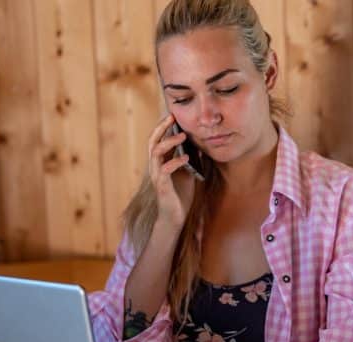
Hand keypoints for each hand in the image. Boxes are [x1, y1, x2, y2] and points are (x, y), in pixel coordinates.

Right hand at [147, 113, 197, 230]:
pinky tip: (186, 158)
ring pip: (156, 152)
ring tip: (183, 136)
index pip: (158, 138)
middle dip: (161, 127)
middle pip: (152, 141)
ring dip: (169, 142)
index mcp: (161, 161)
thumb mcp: (188, 172)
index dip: (163, 126)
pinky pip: (164, 169)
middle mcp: (155, 166)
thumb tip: (200, 144)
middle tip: (172, 117)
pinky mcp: (161, 185)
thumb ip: (191, 159)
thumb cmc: (180, 194)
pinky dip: (175, 161)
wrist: (175, 216)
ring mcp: (157, 175)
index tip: (173, 115)